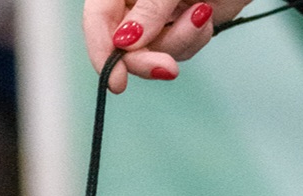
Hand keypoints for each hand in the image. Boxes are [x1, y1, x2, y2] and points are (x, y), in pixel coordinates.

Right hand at [83, 0, 250, 91]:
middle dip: (147, 59)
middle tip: (168, 69)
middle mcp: (134, 3)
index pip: (98, 19)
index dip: (102, 52)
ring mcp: (157, 18)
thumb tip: (124, 42)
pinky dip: (195, 39)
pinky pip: (180, 51)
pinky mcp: (180, 29)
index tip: (116, 81)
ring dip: (181, 41)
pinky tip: (205, 14)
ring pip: (154, 53)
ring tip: (201, 13)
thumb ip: (148, 10)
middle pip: (124, 46)